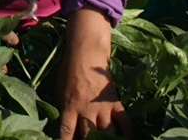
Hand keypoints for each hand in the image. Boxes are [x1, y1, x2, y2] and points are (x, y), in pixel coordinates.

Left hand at [57, 8, 131, 138]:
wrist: (87, 56)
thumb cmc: (68, 72)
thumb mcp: (58, 90)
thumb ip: (61, 108)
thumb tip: (61, 123)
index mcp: (69, 107)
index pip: (66, 131)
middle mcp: (87, 111)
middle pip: (89, 136)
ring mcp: (103, 108)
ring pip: (108, 133)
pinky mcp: (116, 103)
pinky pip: (125, 122)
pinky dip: (128, 133)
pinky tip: (127, 139)